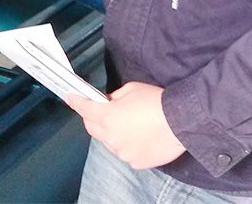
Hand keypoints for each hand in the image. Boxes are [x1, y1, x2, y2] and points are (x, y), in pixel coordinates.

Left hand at [66, 82, 185, 168]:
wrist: (181, 121)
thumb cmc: (157, 102)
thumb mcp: (131, 89)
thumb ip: (115, 96)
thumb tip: (110, 101)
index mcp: (107, 116)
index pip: (84, 108)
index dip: (75, 102)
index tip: (69, 97)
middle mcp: (111, 137)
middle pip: (92, 128)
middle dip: (92, 118)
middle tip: (101, 109)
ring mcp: (123, 152)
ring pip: (108, 142)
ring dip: (111, 132)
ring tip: (128, 123)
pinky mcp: (136, 162)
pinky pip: (124, 153)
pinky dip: (127, 144)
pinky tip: (140, 136)